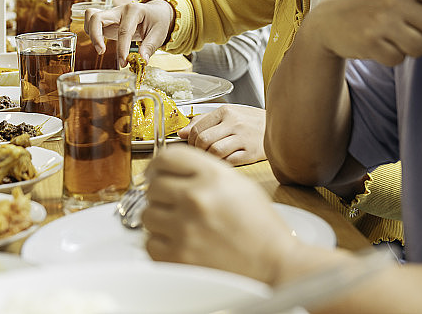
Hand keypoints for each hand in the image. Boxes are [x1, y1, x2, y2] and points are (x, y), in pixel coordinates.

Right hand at [85, 0, 173, 65]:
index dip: (122, 48)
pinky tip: (99, 43)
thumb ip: (149, 47)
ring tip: (100, 48)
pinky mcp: (107, 19)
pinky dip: (91, 32)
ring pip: (91, 16)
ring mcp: (111, 13)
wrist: (157, 13)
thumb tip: (142, 61)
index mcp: (134, 10)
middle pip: (98, 17)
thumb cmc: (158, 22)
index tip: (123, 63)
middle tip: (101, 52)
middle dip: (96, 36)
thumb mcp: (159, 34)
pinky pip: (92, 21)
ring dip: (92, 33)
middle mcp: (120, 9)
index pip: (124, 30)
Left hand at [142, 145, 299, 282]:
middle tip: (173, 202)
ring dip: (160, 218)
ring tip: (181, 224)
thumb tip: (171, 171)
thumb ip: (205, 172)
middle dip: (161, 192)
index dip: (158, 164)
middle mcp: (196, 198)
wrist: (274, 263)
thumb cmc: (260, 226)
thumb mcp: (239, 184)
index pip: (167, 157)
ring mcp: (185, 229)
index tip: (155, 171)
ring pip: (148, 214)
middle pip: (154, 185)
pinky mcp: (178, 257)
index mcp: (213, 177)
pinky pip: (150, 242)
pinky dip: (161, 243)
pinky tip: (180, 242)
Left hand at [178, 105, 265, 165]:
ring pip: (214, 152)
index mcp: (226, 111)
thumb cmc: (250, 122)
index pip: (197, 128)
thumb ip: (203, 121)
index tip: (192, 145)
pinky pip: (229, 162)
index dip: (189, 140)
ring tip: (213, 158)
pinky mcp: (251, 153)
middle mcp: (234, 123)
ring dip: (209, 158)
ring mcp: (243, 138)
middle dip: (197, 150)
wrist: (278, 126)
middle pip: (202, 140)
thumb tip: (181, 133)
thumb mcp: (227, 115)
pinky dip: (223, 164)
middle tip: (200, 153)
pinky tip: (225, 161)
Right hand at [304, 0, 421, 65]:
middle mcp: (395, 1)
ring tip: (394, 39)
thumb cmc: (367, 7)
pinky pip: (399, 59)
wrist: (327, 21)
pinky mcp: (372, 42)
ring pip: (420, 47)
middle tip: (415, 35)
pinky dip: (392, 58)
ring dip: (411, 49)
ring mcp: (383, 21)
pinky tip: (379, 47)